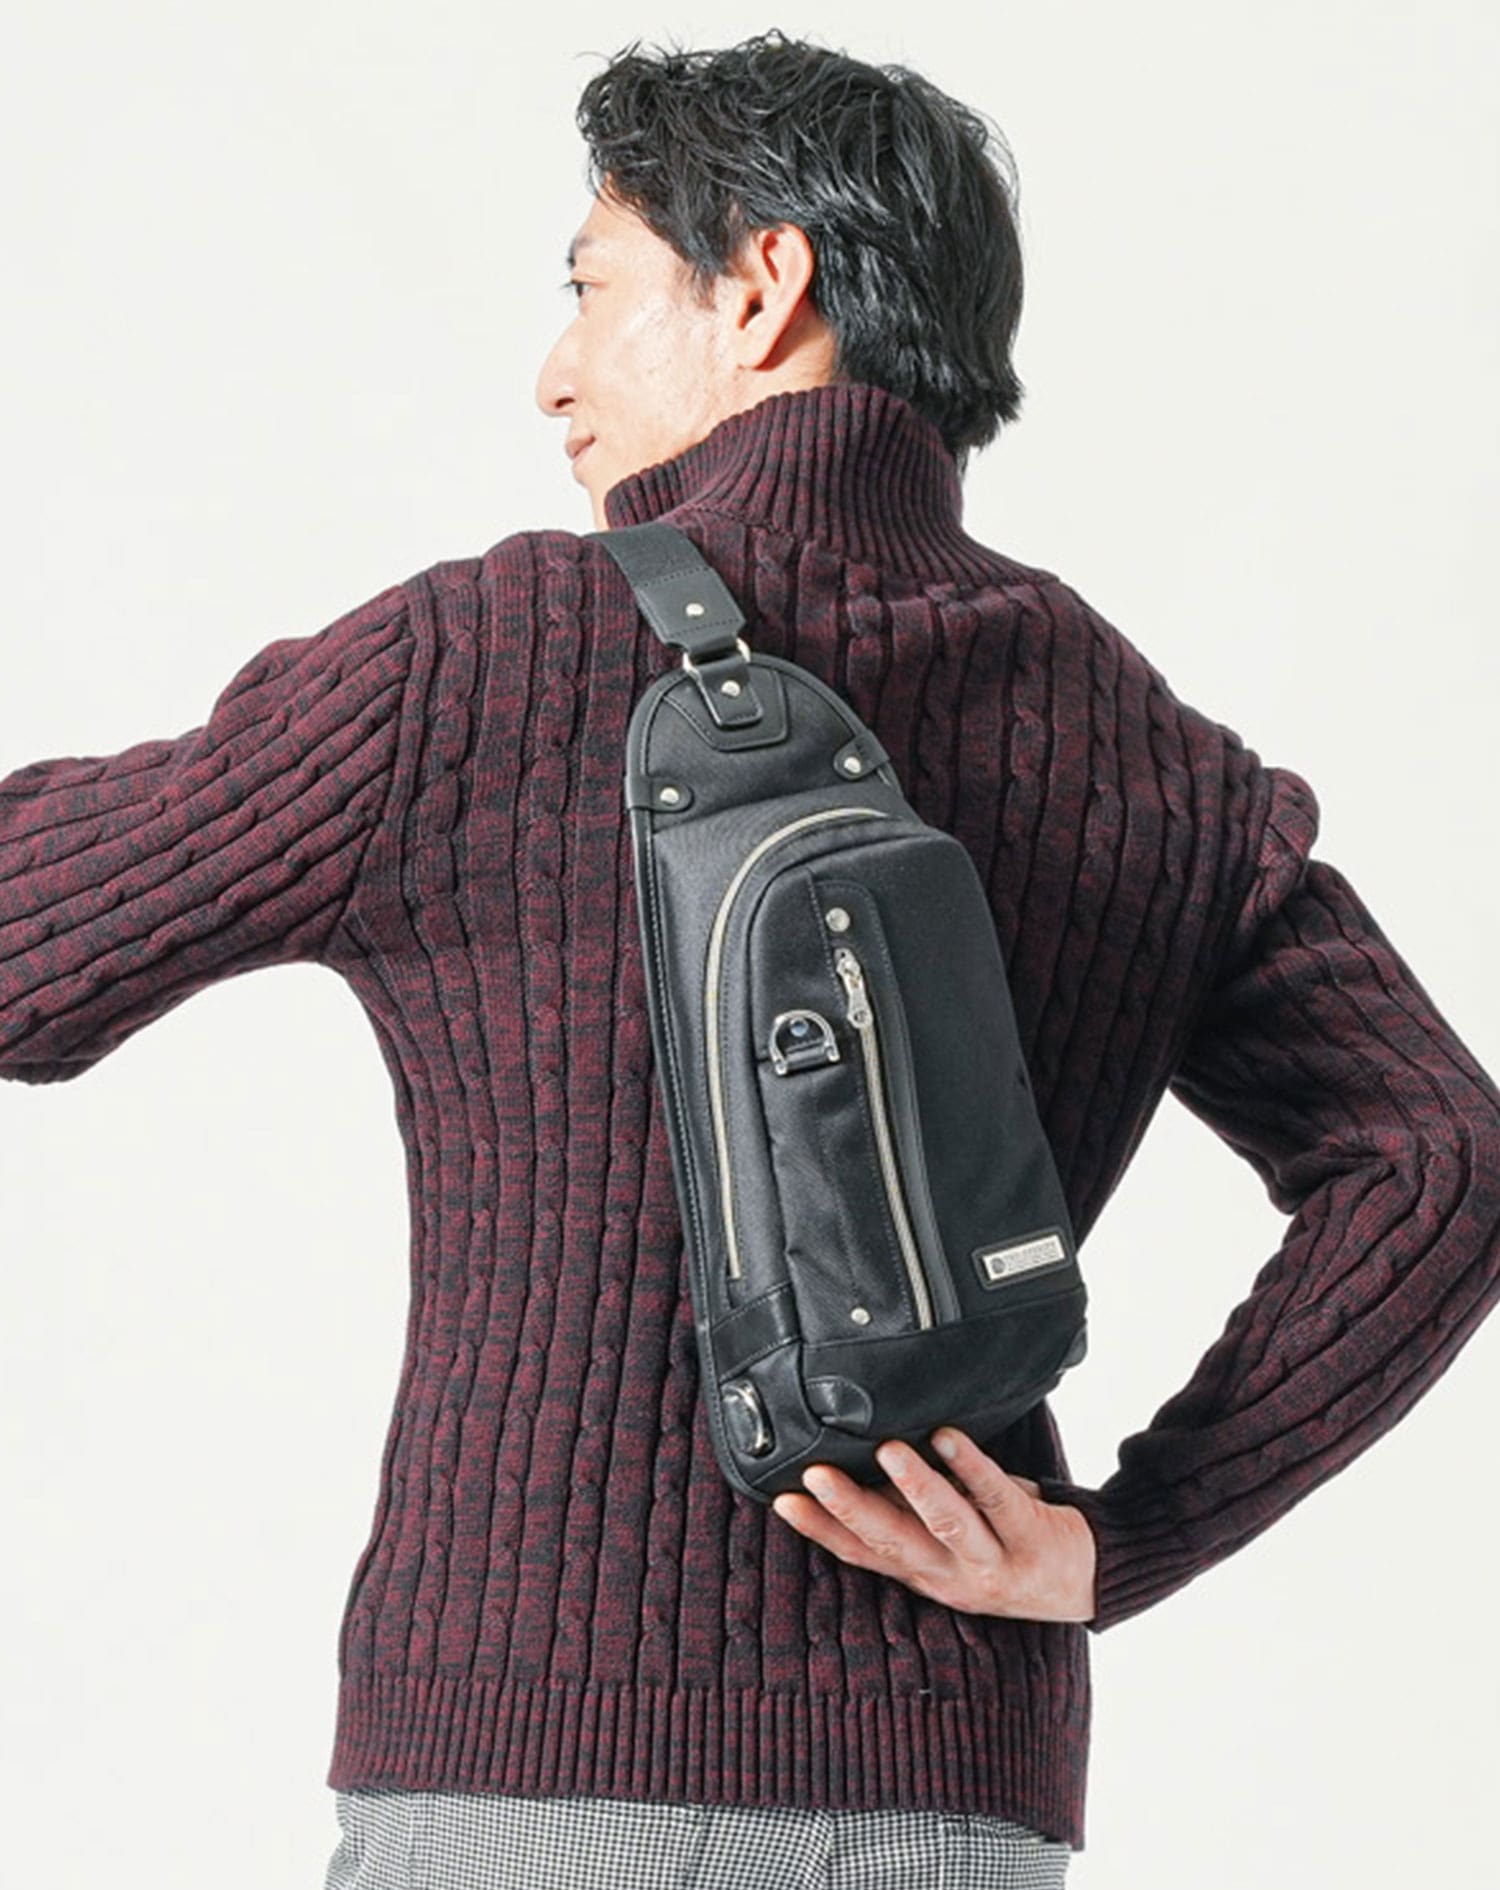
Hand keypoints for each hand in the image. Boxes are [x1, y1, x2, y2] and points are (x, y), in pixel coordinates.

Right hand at [770, 1427, 1096, 1622]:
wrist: (1083, 1578)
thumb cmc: (1003, 1543)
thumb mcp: (948, 1538)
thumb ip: (906, 1510)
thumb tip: (857, 1465)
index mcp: (924, 1572)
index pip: (861, 1553)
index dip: (820, 1530)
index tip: (781, 1500)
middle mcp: (952, 1575)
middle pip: (894, 1543)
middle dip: (851, 1508)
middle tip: (815, 1475)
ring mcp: (992, 1561)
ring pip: (947, 1523)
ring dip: (914, 1486)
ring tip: (887, 1450)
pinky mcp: (1031, 1537)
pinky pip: (999, 1496)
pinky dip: (972, 1466)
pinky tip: (949, 1438)